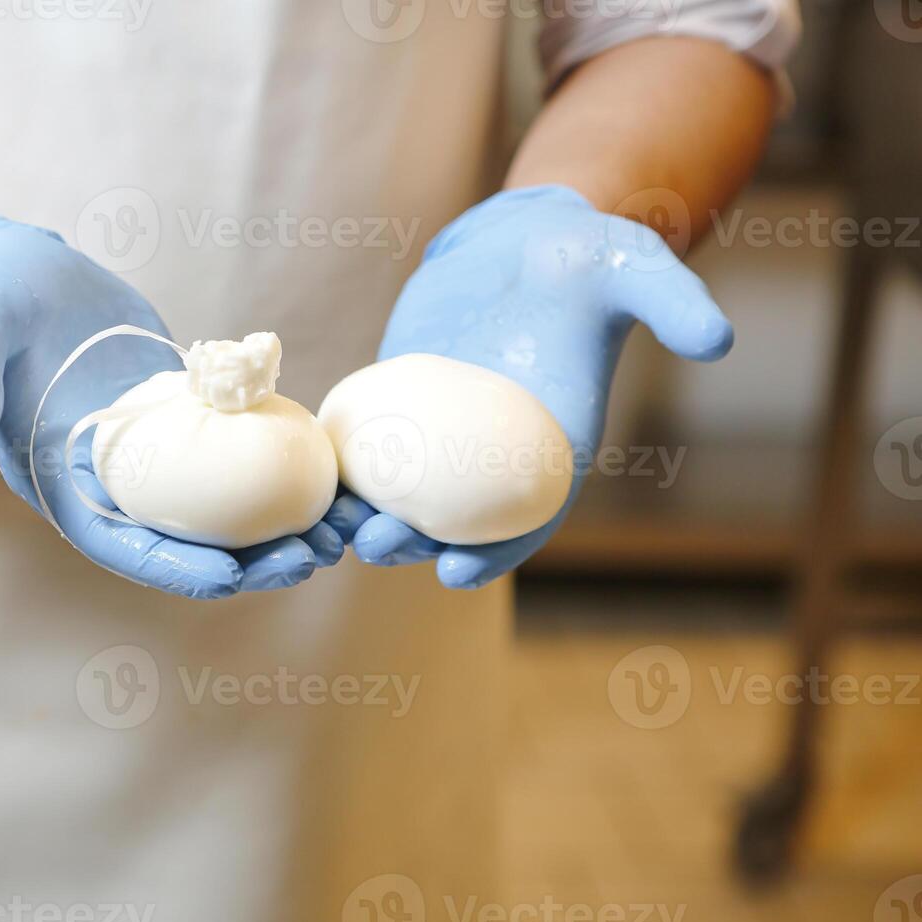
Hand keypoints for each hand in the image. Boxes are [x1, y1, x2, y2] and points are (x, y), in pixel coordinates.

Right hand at [0, 213, 341, 598]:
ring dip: (279, 524)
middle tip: (311, 557)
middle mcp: (111, 481)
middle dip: (250, 561)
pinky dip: (279, 465)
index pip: (120, 544)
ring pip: (222, 506)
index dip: (174, 568)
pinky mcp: (181, 416)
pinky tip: (328, 465)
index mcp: (61, 483)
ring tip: (338, 528)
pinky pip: (235, 451)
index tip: (232, 577)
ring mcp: (151, 453)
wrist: (10, 267)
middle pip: (186, 541)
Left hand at [327, 185, 732, 587]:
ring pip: (404, 491)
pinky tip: (314, 481)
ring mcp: (443, 431)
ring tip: (337, 528)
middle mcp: (495, 450)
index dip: (495, 554)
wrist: (526, 236)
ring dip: (370, 517)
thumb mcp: (635, 263)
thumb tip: (718, 339)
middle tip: (377, 546)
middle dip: (415, 543)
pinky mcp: (400, 401)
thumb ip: (674, 299)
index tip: (455, 575)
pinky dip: (347, 468)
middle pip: (454, 517)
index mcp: (551, 443)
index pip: (527, 517)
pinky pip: (370, 446)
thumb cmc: (587, 254)